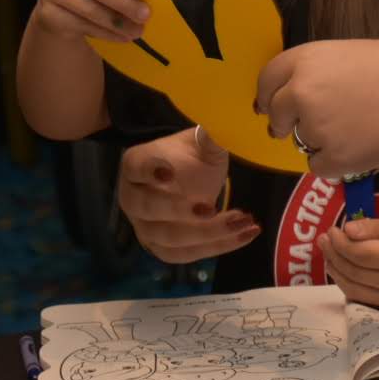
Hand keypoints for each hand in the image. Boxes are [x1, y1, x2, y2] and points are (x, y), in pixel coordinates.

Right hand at [117, 127, 259, 263]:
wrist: (187, 178)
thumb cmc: (188, 156)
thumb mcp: (200, 143)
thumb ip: (210, 136)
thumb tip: (227, 125)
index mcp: (136, 165)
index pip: (136, 167)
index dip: (149, 170)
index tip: (169, 172)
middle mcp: (133, 198)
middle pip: (147, 209)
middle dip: (179, 212)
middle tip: (211, 207)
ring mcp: (145, 226)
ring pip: (168, 239)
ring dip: (207, 235)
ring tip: (242, 221)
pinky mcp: (162, 247)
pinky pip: (184, 254)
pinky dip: (216, 247)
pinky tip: (246, 234)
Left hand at [255, 40, 378, 178]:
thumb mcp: (357, 53)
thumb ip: (324, 70)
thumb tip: (305, 90)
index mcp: (308, 58)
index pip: (268, 78)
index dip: (268, 94)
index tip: (271, 104)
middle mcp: (301, 93)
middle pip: (277, 115)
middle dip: (288, 123)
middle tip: (315, 126)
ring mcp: (314, 128)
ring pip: (301, 142)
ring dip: (320, 141)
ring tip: (360, 130)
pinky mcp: (331, 160)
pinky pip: (320, 166)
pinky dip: (337, 163)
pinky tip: (365, 148)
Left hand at [319, 217, 378, 313]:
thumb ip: (378, 226)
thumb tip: (347, 230)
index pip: (360, 253)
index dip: (341, 242)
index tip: (333, 230)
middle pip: (353, 271)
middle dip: (334, 254)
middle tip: (324, 239)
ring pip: (353, 288)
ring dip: (335, 270)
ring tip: (328, 253)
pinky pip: (362, 298)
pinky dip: (347, 285)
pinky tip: (342, 270)